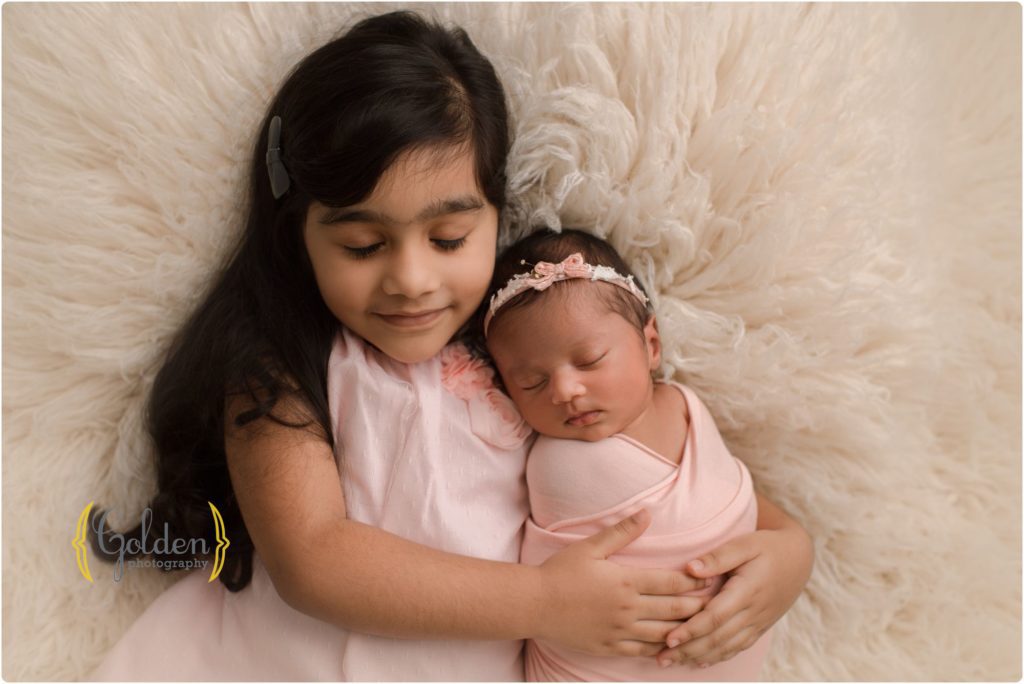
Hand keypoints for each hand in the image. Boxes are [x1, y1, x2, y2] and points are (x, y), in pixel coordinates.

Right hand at [534, 509, 707, 656]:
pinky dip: (662, 649)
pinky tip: (673, 647)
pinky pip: (644, 651)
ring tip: (703, 626)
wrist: (534, 605)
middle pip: (675, 610)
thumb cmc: (560, 572)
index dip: (694, 581)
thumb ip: (622, 532)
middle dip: (699, 606)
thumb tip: (647, 513)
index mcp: (626, 581)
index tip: (711, 577)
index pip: (671, 582)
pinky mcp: (611, 647)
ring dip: (686, 630)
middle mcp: (628, 609)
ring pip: (664, 634)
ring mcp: (620, 631)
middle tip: (718, 603)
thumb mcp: (590, 546)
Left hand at [655, 524, 812, 667]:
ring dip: (698, 656)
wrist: (799, 559)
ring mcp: (758, 622)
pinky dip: (718, 656)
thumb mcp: (745, 544)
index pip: (715, 617)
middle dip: (688, 650)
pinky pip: (738, 647)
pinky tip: (700, 661)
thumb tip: (690, 569)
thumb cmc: (767, 547)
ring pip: (726, 646)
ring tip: (672, 662)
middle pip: (717, 638)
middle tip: (661, 658)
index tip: (668, 639)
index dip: (691, 630)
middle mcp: (753, 612)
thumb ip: (718, 557)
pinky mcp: (760, 626)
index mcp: (747, 591)